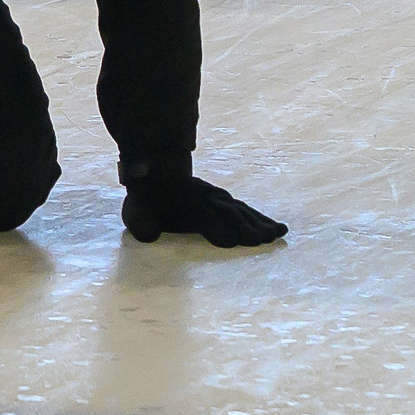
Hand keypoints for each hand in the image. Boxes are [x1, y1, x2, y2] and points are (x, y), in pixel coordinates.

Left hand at [121, 176, 286, 247]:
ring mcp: (218, 199)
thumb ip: (141, 222)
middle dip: (245, 227)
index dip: (214, 228)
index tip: (229, 241)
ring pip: (242, 212)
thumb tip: (148, 234)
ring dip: (259, 224)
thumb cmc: (146, 202)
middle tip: (262, 240)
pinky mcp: (227, 202)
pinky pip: (248, 211)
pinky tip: (279, 230)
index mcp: (184, 205)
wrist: (157, 173)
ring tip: (277, 235)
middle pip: (229, 214)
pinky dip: (264, 220)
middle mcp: (206, 201)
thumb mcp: (135, 211)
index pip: (202, 218)